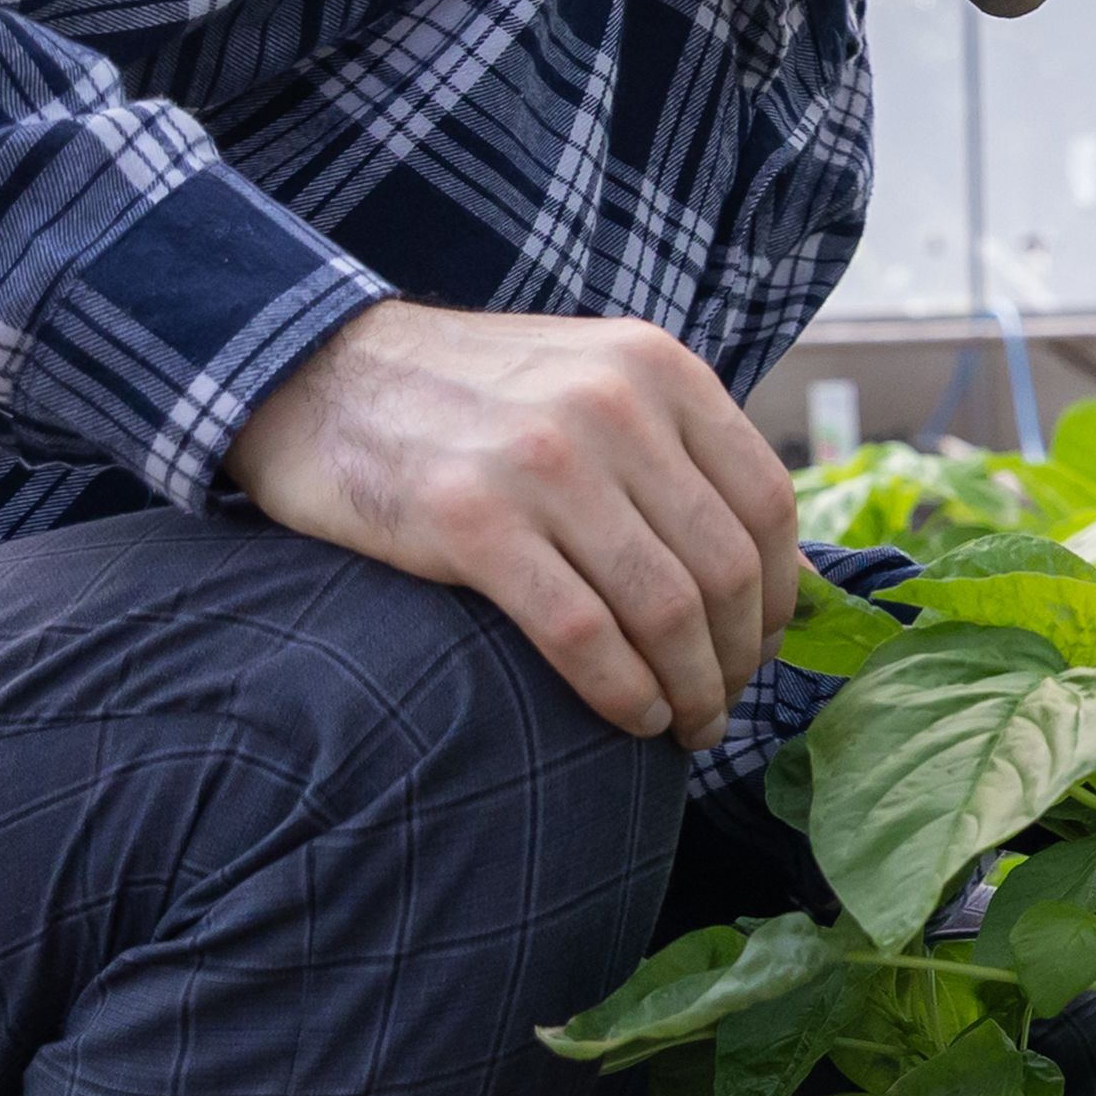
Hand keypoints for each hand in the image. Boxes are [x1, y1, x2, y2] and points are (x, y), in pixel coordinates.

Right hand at [223, 303, 799, 746]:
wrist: (314, 372)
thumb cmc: (468, 398)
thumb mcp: (593, 380)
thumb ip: (677, 452)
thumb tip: (777, 570)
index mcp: (658, 368)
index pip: (766, 501)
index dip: (781, 595)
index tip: (766, 647)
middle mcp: (614, 406)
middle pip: (725, 567)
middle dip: (739, 658)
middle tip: (724, 705)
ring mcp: (543, 462)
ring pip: (665, 609)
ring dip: (691, 689)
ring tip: (686, 726)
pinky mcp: (470, 523)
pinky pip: (582, 634)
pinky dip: (623, 693)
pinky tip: (632, 719)